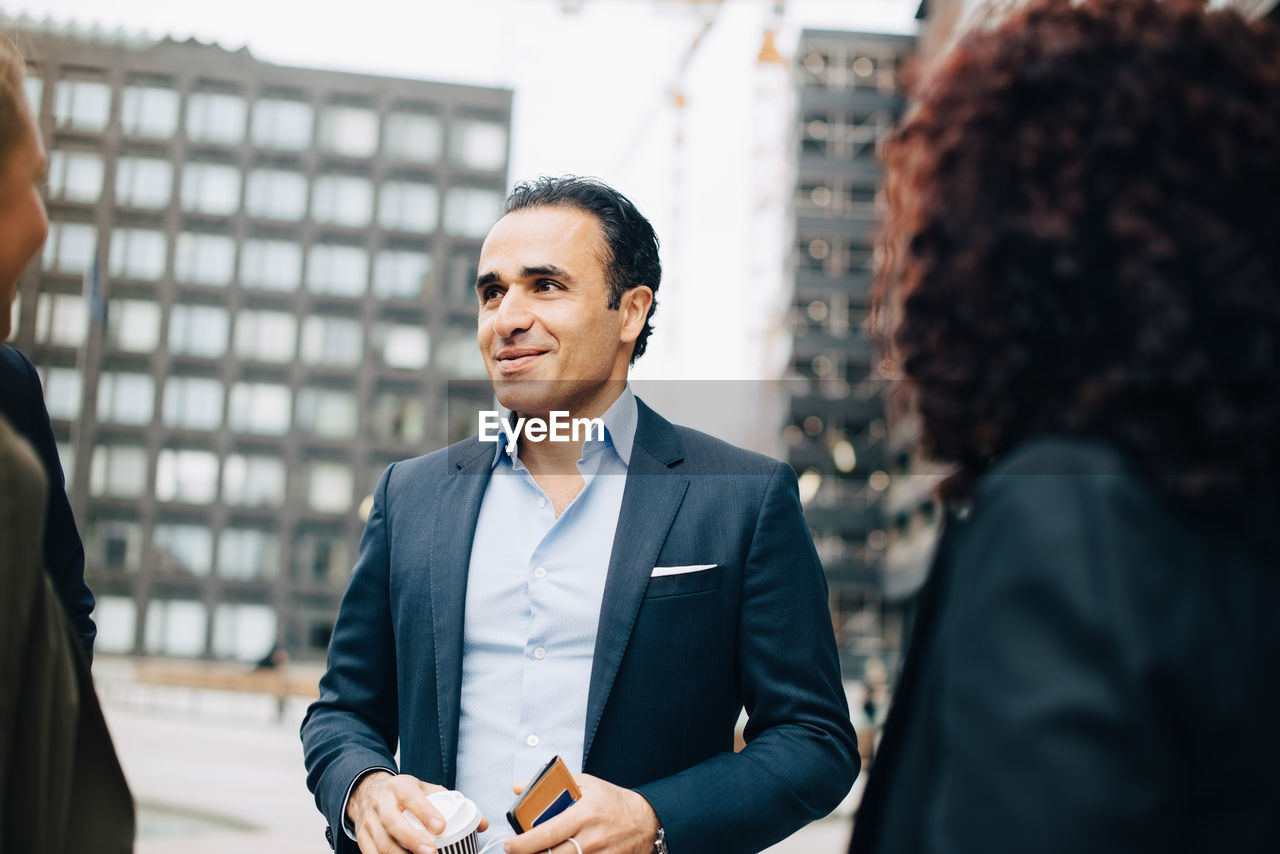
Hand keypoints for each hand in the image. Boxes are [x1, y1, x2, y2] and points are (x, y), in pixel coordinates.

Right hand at [348, 771, 489, 853]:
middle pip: (392, 821)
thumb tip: (482, 824)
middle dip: (411, 838)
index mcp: (400, 787)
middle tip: (430, 853)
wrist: (369, 792)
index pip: (412, 796)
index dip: (425, 812)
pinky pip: (370, 853)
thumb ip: (453, 804)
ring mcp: (369, 820)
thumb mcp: (427, 791)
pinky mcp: (362, 836)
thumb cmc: (405, 795)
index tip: (440, 827)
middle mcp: (382, 802)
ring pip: (380, 841)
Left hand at [503, 773, 658, 853]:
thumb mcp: (585, 784)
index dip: (522, 843)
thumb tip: (519, 787)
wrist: (646, 821)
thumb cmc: (612, 802)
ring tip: (537, 852)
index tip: (509, 844)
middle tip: (516, 851)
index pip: (546, 833)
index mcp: (583, 813)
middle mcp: (590, 838)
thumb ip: (551, 785)